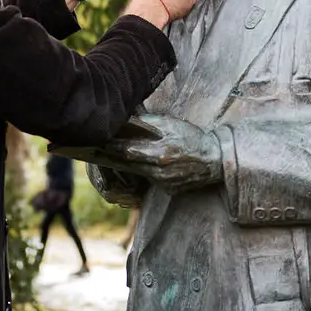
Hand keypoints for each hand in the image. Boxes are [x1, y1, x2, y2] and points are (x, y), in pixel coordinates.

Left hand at [100, 115, 222, 193]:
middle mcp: (160, 171)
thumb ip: (148, 124)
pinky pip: (151, 181)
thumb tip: (127, 120)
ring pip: (138, 174)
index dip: (111, 147)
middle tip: (96, 150)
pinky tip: (137, 165)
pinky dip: (144, 173)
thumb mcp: (171, 125)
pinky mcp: (169, 190)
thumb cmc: (192, 137)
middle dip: (112, 157)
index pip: (127, 151)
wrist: (215, 159)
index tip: (97, 141)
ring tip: (110, 156)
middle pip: (128, 165)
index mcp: (160, 153)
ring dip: (125, 166)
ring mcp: (164, 183)